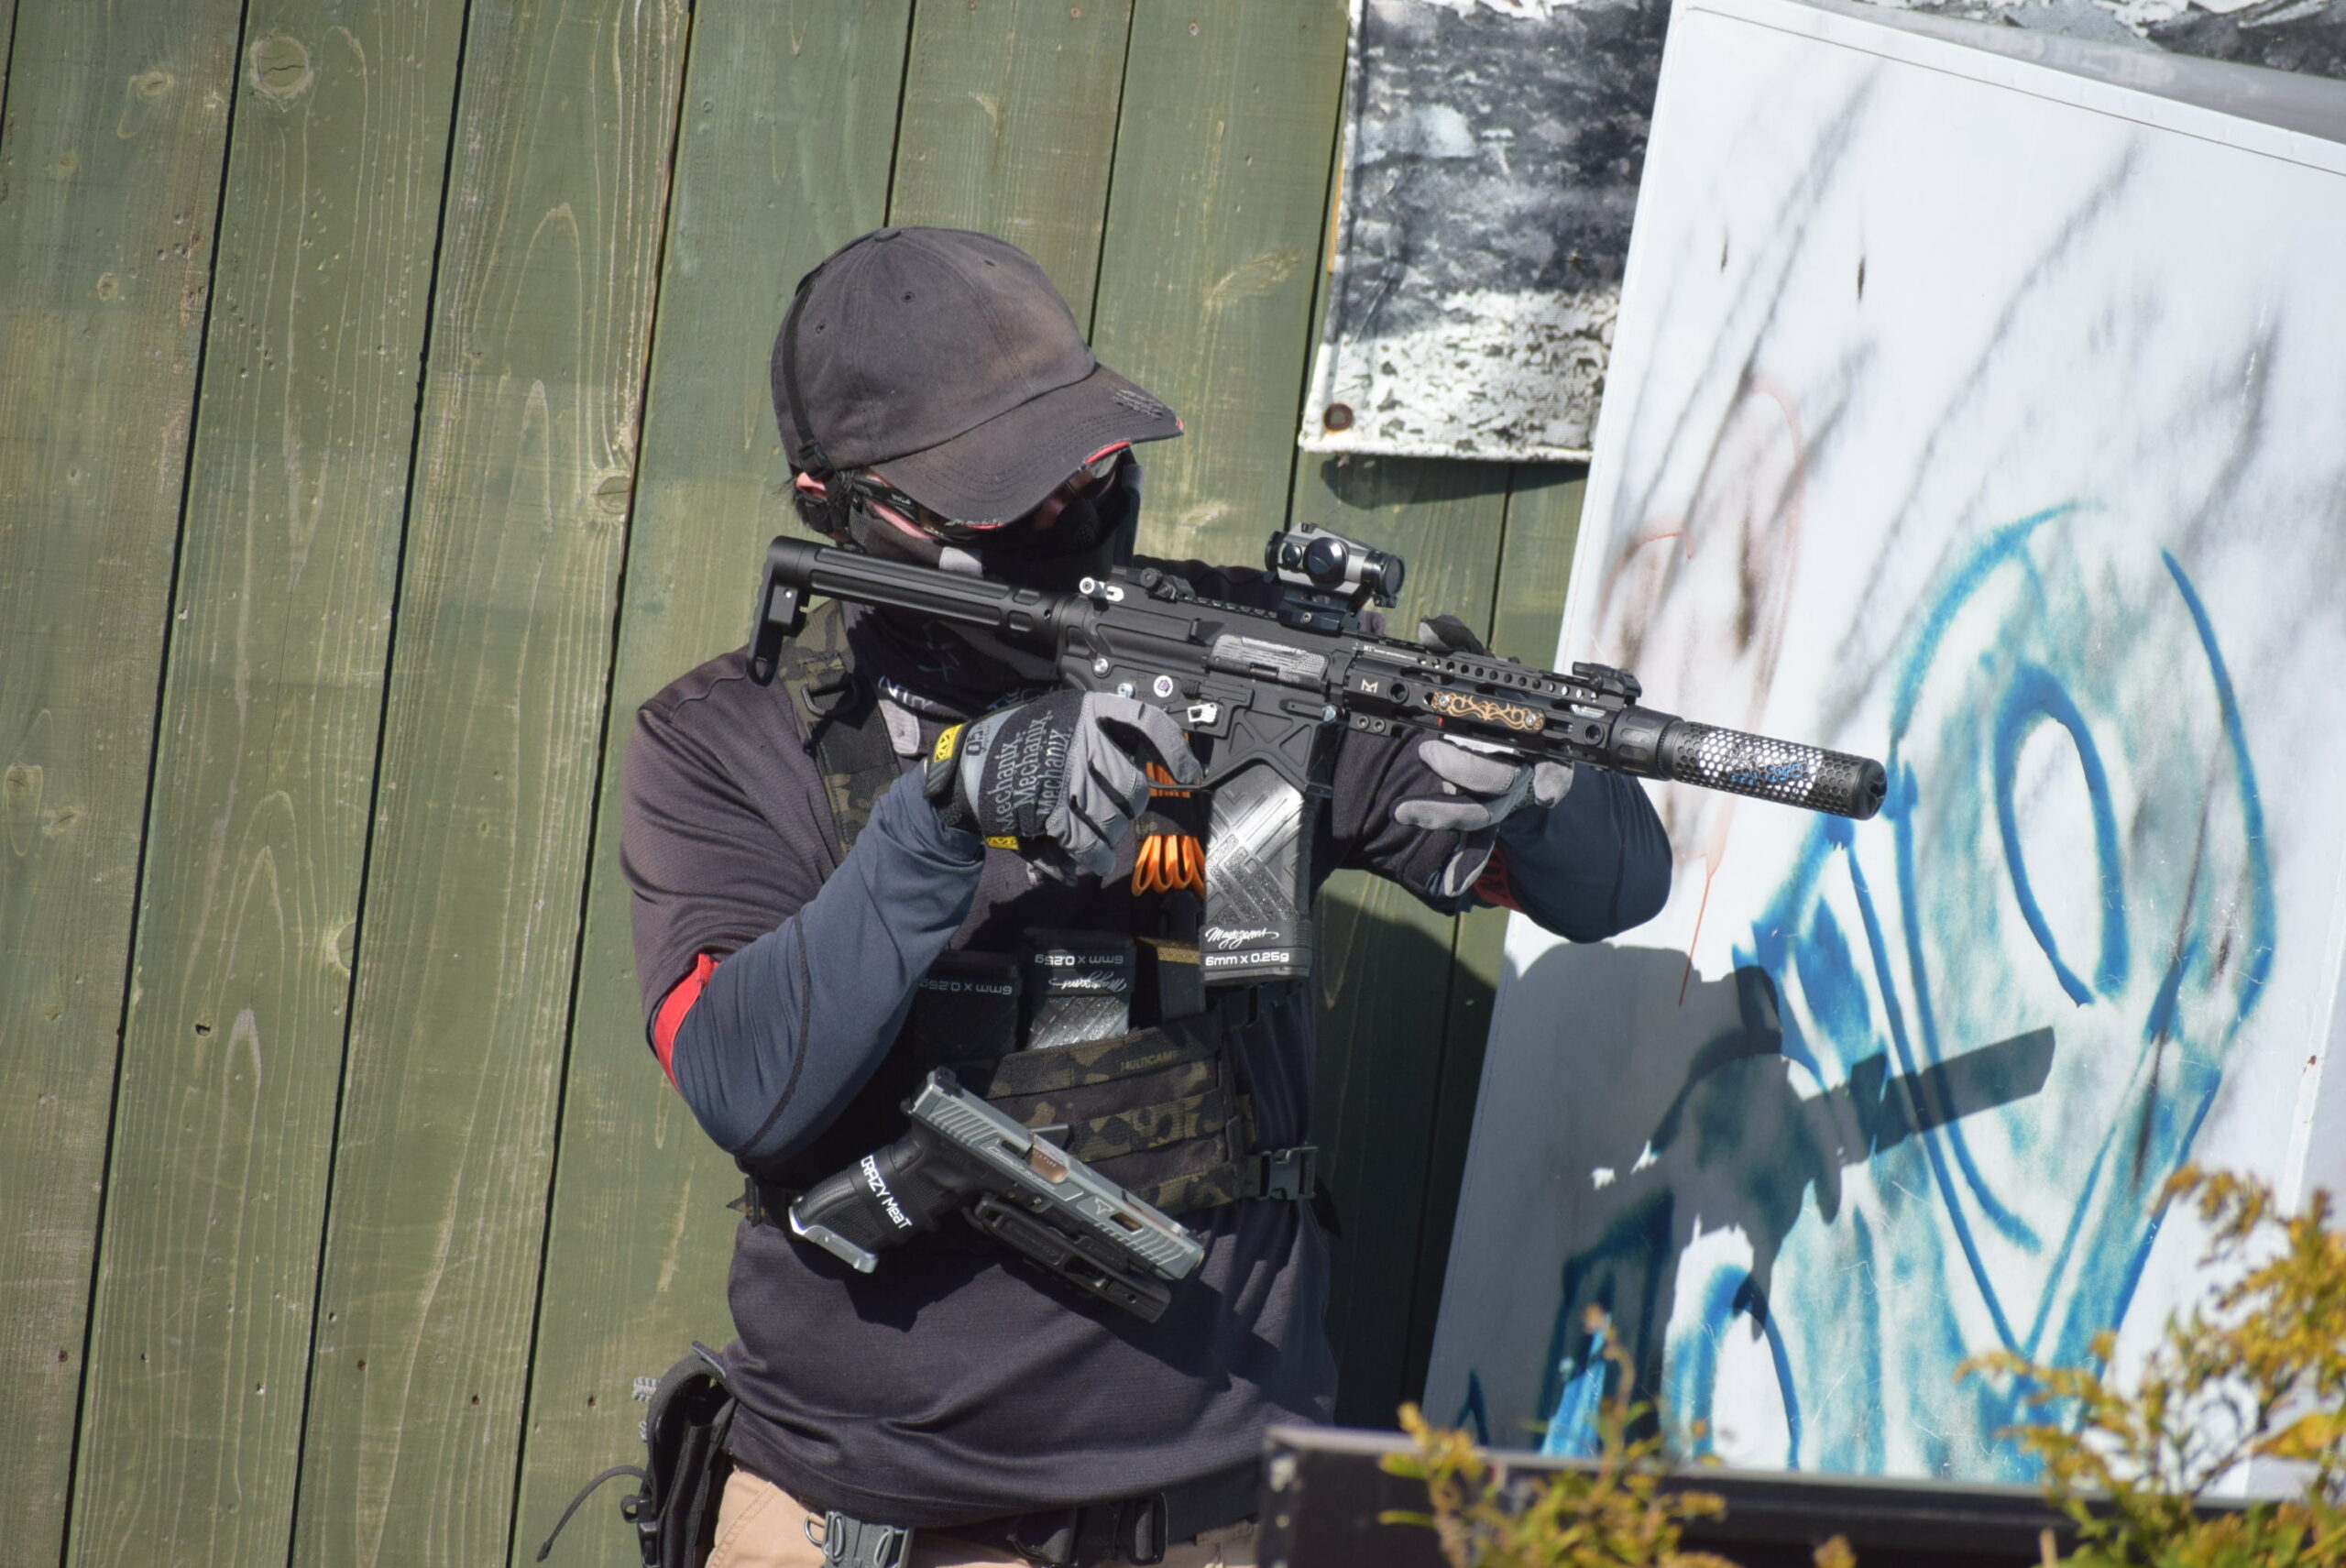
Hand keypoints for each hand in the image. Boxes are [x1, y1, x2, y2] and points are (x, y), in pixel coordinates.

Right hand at [929, 690, 1202, 878]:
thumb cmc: (1017, 744)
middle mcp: (1082, 739)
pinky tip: (1093, 861)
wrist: (966, 766)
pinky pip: (1086, 841)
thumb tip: (1153, 765)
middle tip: (1115, 811)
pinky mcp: (1050, 809)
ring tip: (1100, 844)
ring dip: (1109, 837)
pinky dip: (1092, 857)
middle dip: (1129, 807)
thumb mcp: (1059, 720)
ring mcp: (1067, 775)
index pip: (1147, 721)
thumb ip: (1101, 736)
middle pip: (1134, 786)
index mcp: (1087, 711)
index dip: (1174, 750)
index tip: (1190, 772)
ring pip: (1113, 818)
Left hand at [1397, 613, 1571, 833]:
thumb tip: (1432, 627)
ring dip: (1444, 814)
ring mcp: (1504, 802)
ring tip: (1406, 809)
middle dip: (1469, 773)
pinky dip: (1451, 851)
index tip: (1549, 791)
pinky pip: (1468, 843)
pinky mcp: (1481, 818)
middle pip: (1505, 788)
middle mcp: (1529, 778)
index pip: (1554, 766)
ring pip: (1480, 816)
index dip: (1554, 781)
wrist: (1517, 753)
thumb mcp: (1491, 675)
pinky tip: (1425, 846)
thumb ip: (1464, 649)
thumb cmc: (1507, 710)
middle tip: (1430, 751)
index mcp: (1543, 745)